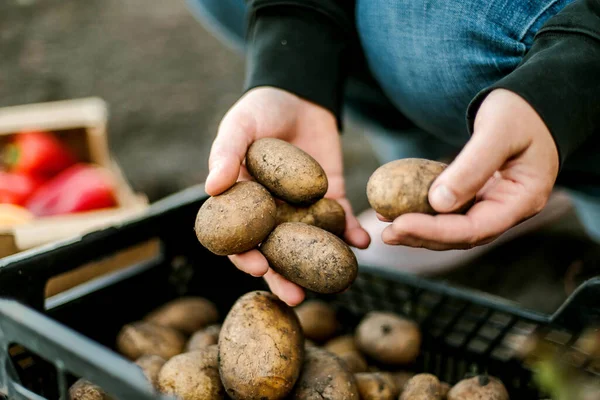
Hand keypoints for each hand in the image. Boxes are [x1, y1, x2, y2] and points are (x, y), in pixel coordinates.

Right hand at [205, 87, 369, 304]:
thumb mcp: (239, 125)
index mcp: (243, 202)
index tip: (255, 268)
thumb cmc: (261, 109)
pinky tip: (362, 243)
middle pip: (275, 252)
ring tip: (334, 283)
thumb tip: (210, 188)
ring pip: (308, 245)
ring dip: (319, 266)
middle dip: (284, 277)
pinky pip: (339, 220)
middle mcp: (271, 213)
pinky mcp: (329, 198)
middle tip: (295, 297)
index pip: (239, 238)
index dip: (244, 256)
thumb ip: (226, 153)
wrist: (300, 94)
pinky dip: (351, 233)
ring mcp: (301, 209)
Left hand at [381, 89, 558, 249]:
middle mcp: (509, 210)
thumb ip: (472, 166)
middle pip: (462, 236)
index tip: (400, 224)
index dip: (435, 231)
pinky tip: (396, 209)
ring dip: (420, 230)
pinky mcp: (480, 197)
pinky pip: (450, 211)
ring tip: (386, 226)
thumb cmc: (520, 111)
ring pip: (454, 228)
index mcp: (523, 199)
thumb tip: (437, 203)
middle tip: (387, 234)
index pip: (475, 229)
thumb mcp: (498, 130)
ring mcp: (495, 206)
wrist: (534, 105)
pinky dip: (424, 213)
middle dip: (423, 237)